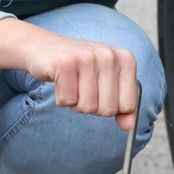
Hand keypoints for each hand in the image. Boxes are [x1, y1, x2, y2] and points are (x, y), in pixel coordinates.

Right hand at [17, 23, 139, 131]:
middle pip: (108, 109)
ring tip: (72, 83)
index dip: (111, 107)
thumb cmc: (79, 67)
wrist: (44, 48)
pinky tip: (61, 81)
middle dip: (92, 107)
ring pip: (87, 107)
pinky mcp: (65, 62)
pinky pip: (67, 101)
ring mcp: (87, 57)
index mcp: (126, 59)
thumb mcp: (106, 82)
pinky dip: (61, 98)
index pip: (129, 105)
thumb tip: (128, 126)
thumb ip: (121, 104)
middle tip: (83, 87)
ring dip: (75, 102)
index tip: (101, 92)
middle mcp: (109, 55)